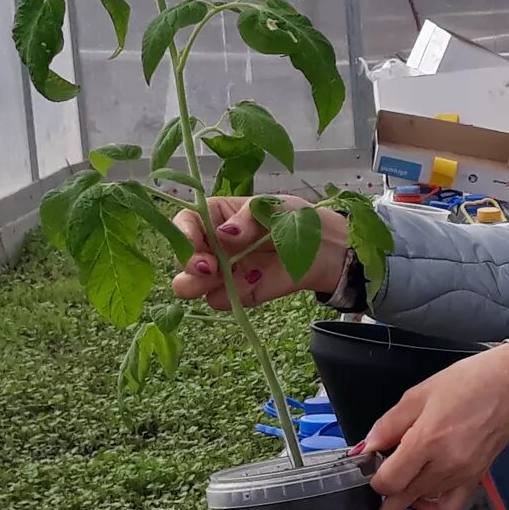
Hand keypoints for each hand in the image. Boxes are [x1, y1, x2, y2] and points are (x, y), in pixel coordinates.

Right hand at [170, 195, 346, 308]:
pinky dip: (229, 296)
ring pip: (191, 285)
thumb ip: (248, 218)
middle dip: (188, 265)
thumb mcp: (274, 208)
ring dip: (199, 285)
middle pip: (182, 258)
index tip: (195, 244)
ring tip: (221, 276)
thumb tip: (225, 232)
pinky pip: (220, 300)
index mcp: (217, 216)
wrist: (325, 249)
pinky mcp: (239, 293)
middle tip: (209, 268)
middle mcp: (213, 245)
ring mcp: (224, 271)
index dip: (183, 234)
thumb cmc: (296, 219)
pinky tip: (252, 281)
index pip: (186, 224)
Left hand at [363, 347, 508, 509]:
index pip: (387, 481)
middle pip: (401, 497)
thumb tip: (367, 448)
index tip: (368, 465)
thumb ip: (388, 425)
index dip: (372, 476)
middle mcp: (444, 465)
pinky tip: (420, 500)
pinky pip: (448, 508)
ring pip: (420, 502)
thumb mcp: (419, 394)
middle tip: (375, 485)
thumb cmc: (471, 382)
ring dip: (404, 496)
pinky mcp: (474, 480)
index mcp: (427, 441)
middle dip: (384, 491)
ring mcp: (461, 476)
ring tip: (398, 482)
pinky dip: (430, 509)